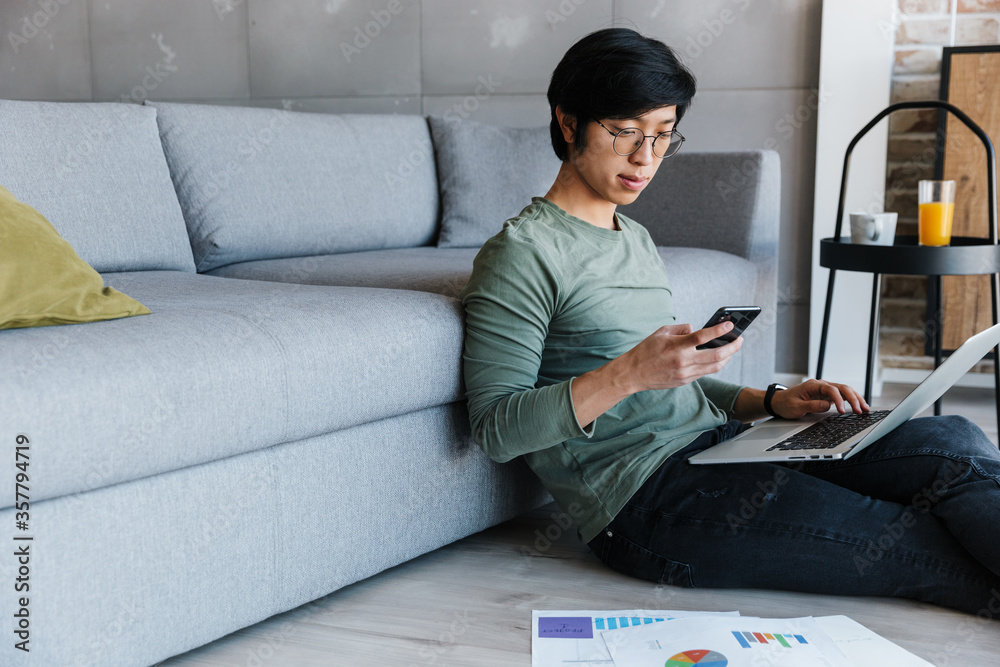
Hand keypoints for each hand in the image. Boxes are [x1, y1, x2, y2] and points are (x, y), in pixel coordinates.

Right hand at [623, 321, 742, 392]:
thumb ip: (681, 328)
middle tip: (739, 339)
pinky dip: (715, 364)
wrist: (634, 374)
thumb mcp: (661, 332)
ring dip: (727, 357)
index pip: (703, 337)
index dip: (719, 330)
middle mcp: (683, 361)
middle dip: (732, 347)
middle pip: (716, 355)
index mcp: (676, 346)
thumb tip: (697, 329)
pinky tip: (718, 358)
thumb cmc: (646, 350)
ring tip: (732, 349)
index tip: (730, 325)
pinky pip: (705, 372)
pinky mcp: (685, 381)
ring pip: (715, 366)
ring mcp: (685, 373)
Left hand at [769, 379, 869, 419]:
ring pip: (844, 390)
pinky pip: (841, 395)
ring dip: (856, 399)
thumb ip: (812, 405)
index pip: (831, 389)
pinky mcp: (826, 394)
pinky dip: (851, 400)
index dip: (838, 400)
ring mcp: (824, 389)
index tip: (843, 411)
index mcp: (813, 385)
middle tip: (861, 411)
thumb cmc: (786, 403)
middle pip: (842, 388)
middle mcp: (821, 384)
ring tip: (865, 409)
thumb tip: (828, 406)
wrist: (778, 402)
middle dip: (853, 399)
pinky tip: (859, 406)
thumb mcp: (796, 407)